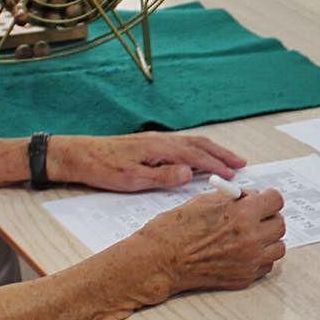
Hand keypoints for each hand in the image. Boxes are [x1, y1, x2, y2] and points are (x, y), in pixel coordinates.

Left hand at [53, 133, 246, 191]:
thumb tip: (188, 173)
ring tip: (228, 159)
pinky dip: (198, 150)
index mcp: (160, 148)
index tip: (234, 174)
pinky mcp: (150, 144)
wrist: (78, 155)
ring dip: (212, 151)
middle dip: (222, 154)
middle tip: (242, 164)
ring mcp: (156, 141)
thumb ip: (162, 176)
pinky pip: (182, 144)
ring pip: (192, 143)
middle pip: (199, 145)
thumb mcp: (131, 178)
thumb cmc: (102, 168)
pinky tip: (199, 157)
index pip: (196, 155)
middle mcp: (161, 140)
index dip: (217, 165)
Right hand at [138, 188, 286, 294]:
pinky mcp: (244, 277)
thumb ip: (233, 199)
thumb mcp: (205, 201)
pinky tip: (243, 252)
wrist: (160, 260)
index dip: (267, 198)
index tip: (262, 200)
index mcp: (243, 214)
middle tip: (256, 217)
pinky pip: (266, 265)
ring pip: (278, 247)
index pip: (275, 201)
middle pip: (280, 224)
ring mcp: (249, 261)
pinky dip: (260, 258)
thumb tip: (250, 197)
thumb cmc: (175, 229)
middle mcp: (251, 238)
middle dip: (268, 218)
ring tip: (250, 236)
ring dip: (268, 239)